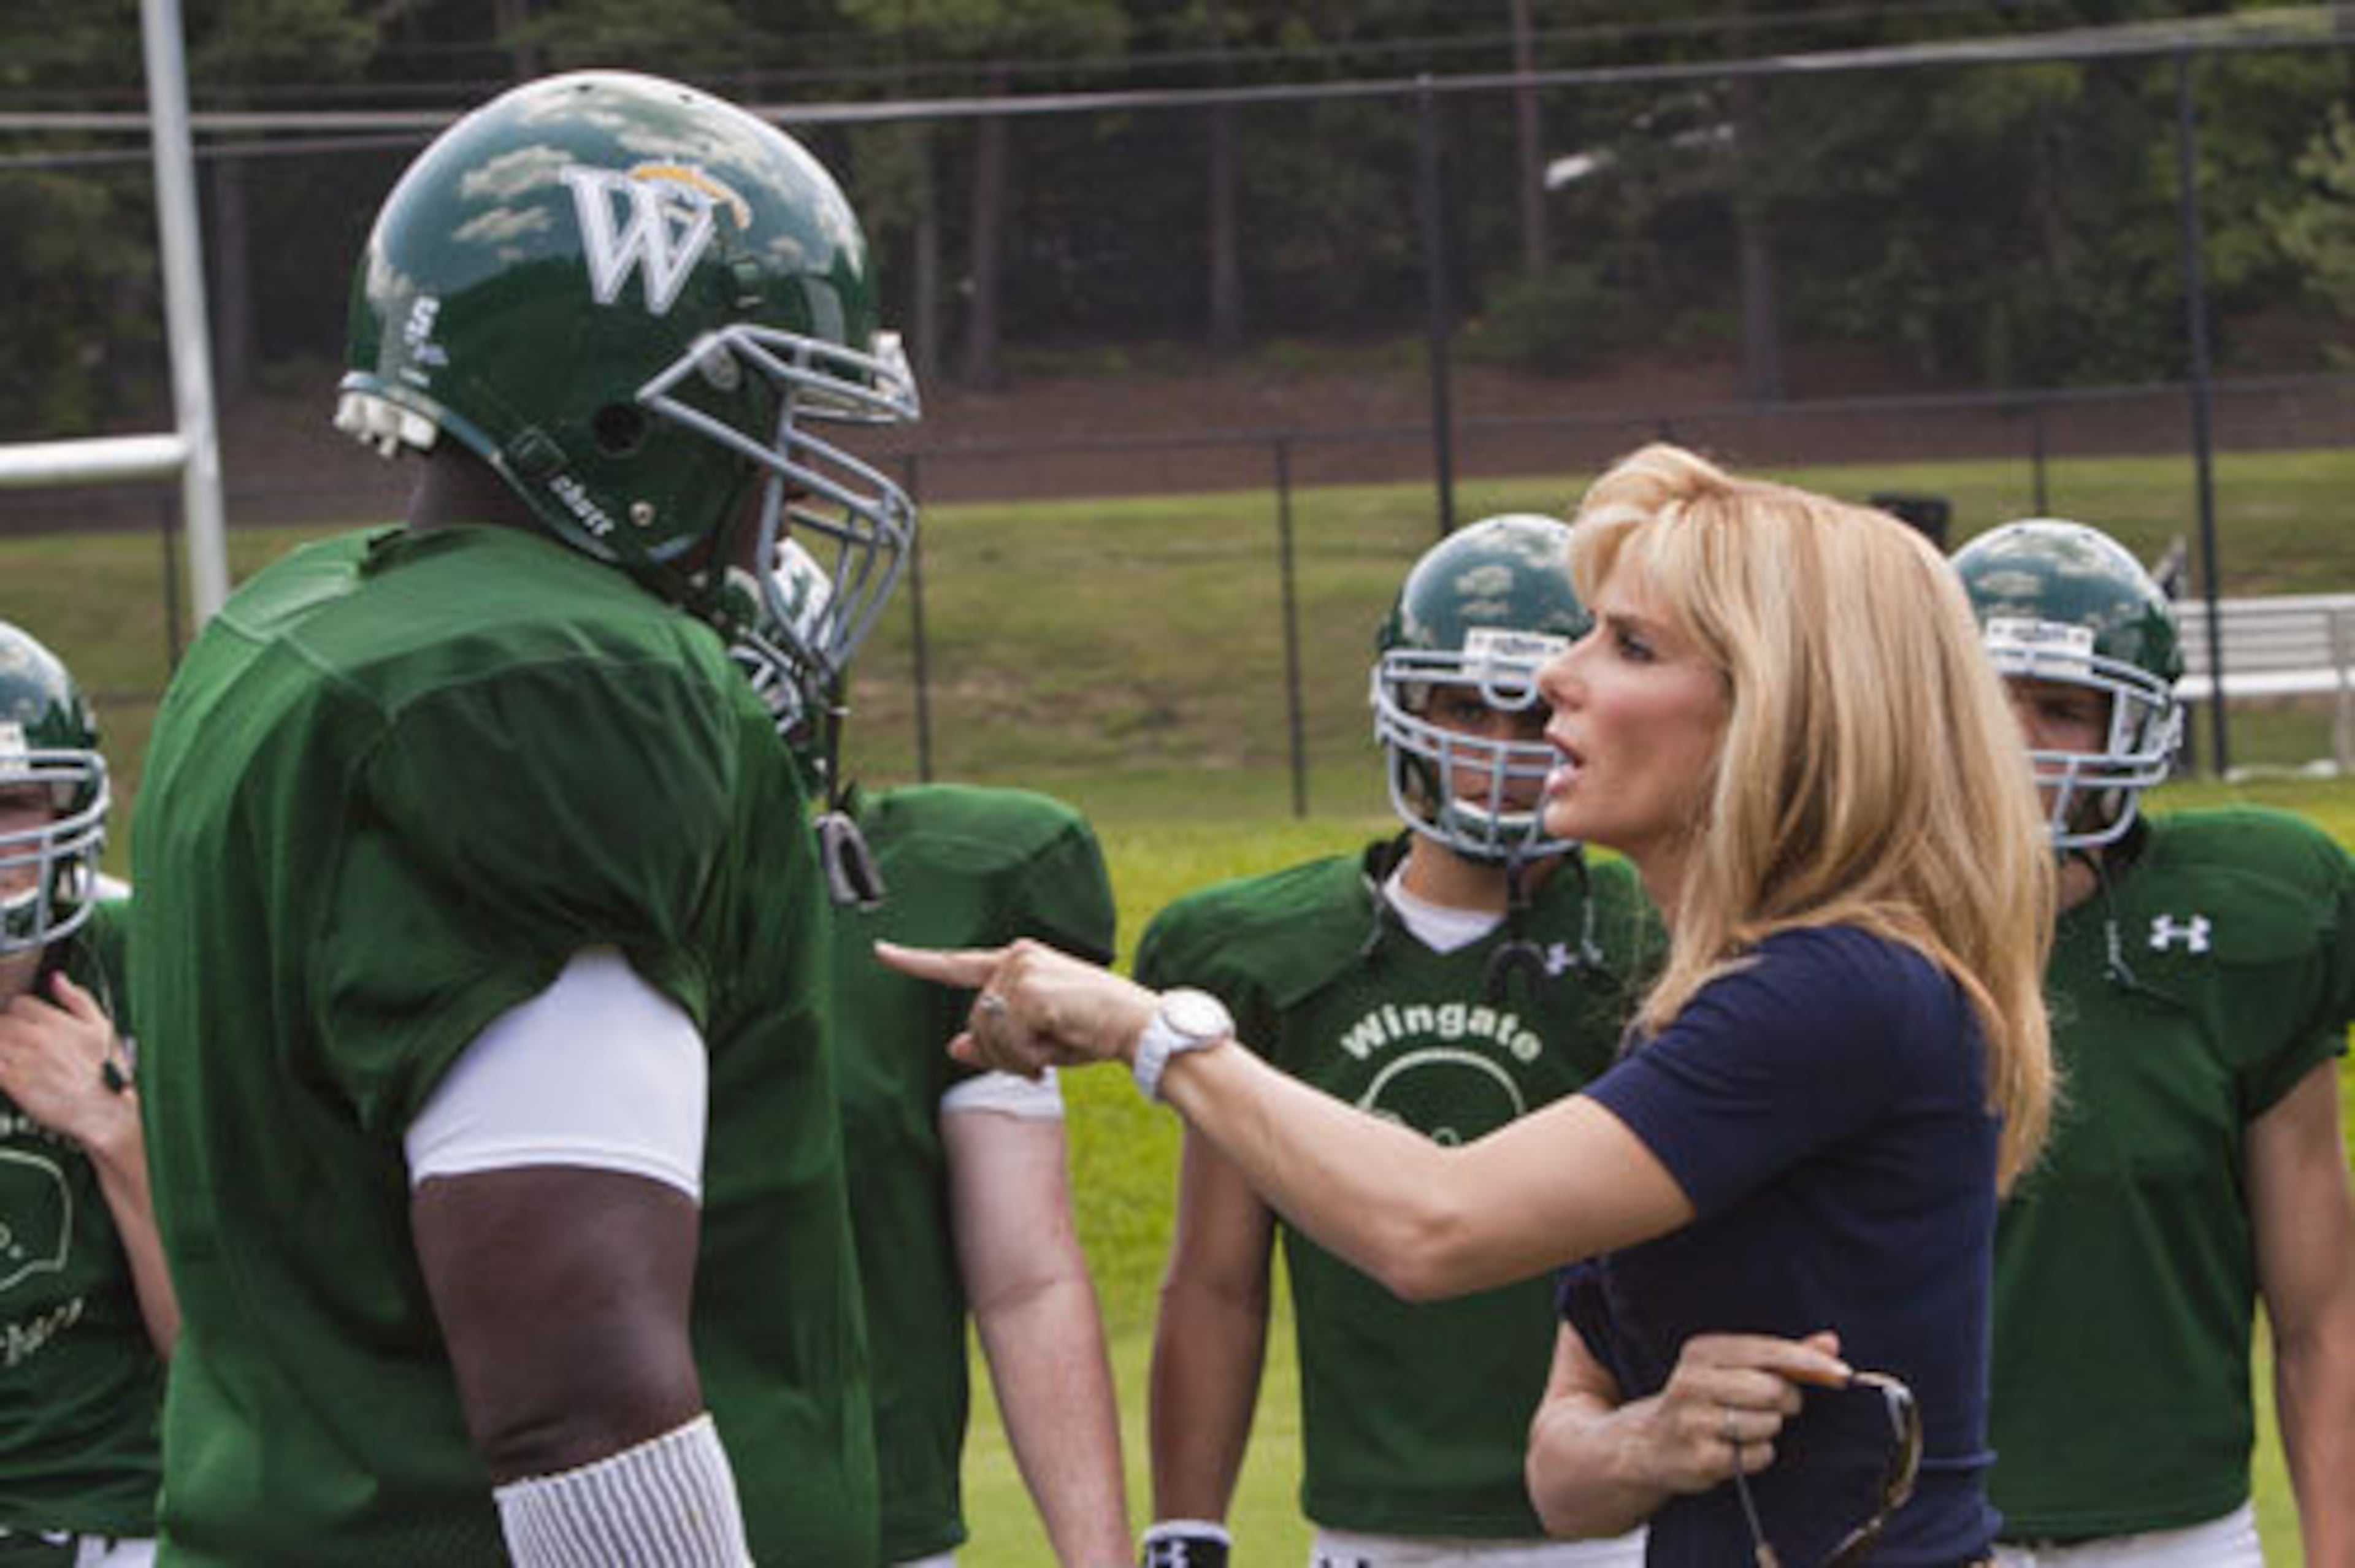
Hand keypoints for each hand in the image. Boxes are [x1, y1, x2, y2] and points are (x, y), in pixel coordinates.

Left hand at [0, 974, 136, 1151]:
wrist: (101, 1110)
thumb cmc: (104, 1072)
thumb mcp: (102, 1027)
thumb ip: (77, 998)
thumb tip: (57, 978)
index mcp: (56, 1022)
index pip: (19, 1003)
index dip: (19, 1011)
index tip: (22, 1019)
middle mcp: (35, 1038)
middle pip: (1, 1021)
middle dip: (5, 1027)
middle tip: (15, 1038)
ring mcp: (21, 1060)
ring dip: (1, 1042)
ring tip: (12, 1052)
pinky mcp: (11, 1081)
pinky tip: (7, 1065)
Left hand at [876, 938, 1157, 1080]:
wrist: (1139, 1025)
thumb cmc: (1094, 1030)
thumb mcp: (1038, 1038)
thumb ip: (994, 1042)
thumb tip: (953, 1048)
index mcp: (1017, 960)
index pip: (956, 964)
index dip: (915, 961)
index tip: (880, 952)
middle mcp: (1015, 957)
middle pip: (974, 1021)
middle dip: (1001, 1053)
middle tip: (1038, 1062)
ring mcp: (1021, 971)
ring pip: (987, 1034)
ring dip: (1016, 1057)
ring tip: (1052, 1052)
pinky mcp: (1029, 990)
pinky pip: (1007, 1041)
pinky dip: (1030, 1055)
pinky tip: (1056, 1048)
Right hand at [1639, 1330, 1846, 1494]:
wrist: (1651, 1444)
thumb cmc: (1708, 1401)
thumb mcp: (1736, 1369)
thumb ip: (1784, 1356)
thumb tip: (1831, 1342)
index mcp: (1703, 1351)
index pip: (1768, 1351)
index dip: (1810, 1362)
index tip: (1844, 1374)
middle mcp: (1692, 1381)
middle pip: (1773, 1389)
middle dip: (1787, 1402)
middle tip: (1774, 1407)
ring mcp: (1692, 1420)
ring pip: (1768, 1423)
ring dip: (1770, 1430)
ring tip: (1746, 1428)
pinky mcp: (1699, 1457)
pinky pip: (1758, 1455)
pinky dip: (1759, 1455)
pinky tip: (1737, 1450)